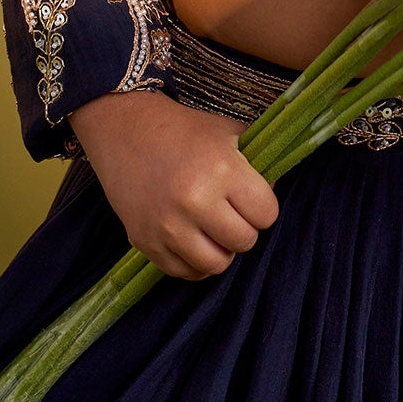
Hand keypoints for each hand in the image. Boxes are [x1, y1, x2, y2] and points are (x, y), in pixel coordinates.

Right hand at [68, 90, 279, 280]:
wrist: (126, 129)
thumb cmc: (184, 130)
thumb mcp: (228, 134)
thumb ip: (258, 164)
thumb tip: (276, 194)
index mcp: (221, 169)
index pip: (266, 214)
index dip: (262, 207)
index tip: (249, 197)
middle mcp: (195, 201)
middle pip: (244, 241)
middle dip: (242, 227)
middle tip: (230, 211)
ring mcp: (167, 225)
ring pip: (216, 265)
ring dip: (220, 249)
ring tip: (211, 228)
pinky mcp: (145, 241)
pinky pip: (184, 272)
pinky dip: (193, 260)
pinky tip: (191, 238)